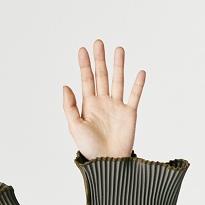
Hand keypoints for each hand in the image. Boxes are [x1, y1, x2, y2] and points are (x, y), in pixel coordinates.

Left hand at [62, 39, 144, 159]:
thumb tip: (65, 86)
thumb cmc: (89, 147)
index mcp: (88, 104)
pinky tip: (139, 72)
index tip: (83, 49)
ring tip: (119, 49)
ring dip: (119, 65)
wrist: (108, 162)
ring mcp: (117, 106)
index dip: (84, 64)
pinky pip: (134, 96)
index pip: (86, 79)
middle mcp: (103, 102)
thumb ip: (70, 106)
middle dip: (100, 59)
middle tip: (99, 42)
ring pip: (118, 81)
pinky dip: (137, 84)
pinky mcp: (130, 114)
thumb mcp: (74, 126)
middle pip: (102, 75)